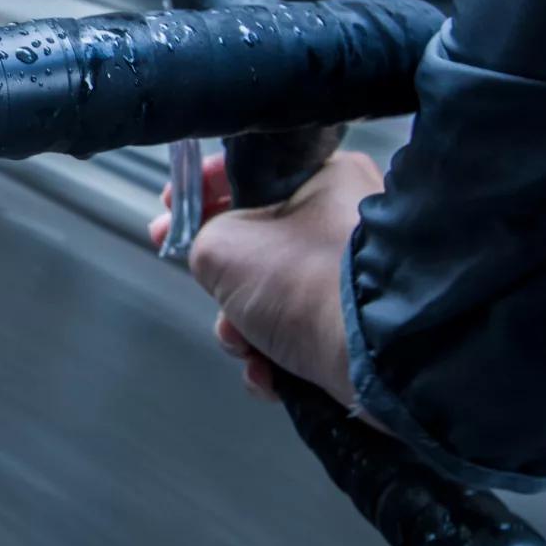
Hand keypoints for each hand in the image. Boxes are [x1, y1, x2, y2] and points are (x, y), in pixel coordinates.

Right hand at [148, 151, 382, 408]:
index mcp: (324, 179)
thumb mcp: (221, 246)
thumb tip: (208, 257)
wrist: (376, 355)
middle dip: (220, 278)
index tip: (170, 211)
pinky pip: (294, 335)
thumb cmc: (307, 283)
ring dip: (242, 327)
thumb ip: (199, 240)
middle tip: (202, 283)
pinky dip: (272, 357)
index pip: (247, 175)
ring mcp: (348, 281)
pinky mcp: (353, 328)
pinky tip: (268, 370)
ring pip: (269, 297)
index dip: (198, 194)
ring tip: (245, 341)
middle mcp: (344, 223)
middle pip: (254, 244)